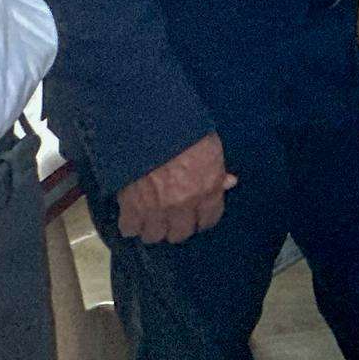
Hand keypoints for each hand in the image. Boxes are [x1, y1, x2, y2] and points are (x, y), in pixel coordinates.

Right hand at [116, 133, 236, 244]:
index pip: (209, 219)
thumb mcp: (211, 146)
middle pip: (180, 233)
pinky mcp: (131, 205)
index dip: (201, 219)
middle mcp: (183, 205)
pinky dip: (130, 224)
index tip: (196, 217)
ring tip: (150, 219)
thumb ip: (218, 169)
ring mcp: (156, 208)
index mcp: (207, 190)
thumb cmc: (185, 129)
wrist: (150, 123)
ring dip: (153, 228)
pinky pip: (129, 228)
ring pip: (154, 235)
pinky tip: (132, 216)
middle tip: (171, 218)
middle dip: (176, 227)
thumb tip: (229, 183)